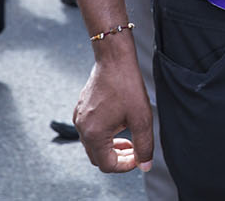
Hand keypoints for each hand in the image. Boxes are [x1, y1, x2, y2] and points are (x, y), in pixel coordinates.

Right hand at [74, 42, 154, 173]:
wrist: (114, 59)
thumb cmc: (127, 86)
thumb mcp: (142, 118)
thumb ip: (144, 146)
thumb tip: (145, 166)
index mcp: (94, 134)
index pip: (108, 165)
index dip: (126, 166)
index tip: (139, 157)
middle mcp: (81, 128)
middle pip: (98, 158)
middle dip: (118, 158)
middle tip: (135, 150)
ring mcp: (78, 118)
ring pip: (93, 145)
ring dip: (110, 147)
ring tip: (128, 138)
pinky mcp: (80, 109)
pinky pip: (89, 131)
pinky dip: (104, 135)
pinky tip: (118, 124)